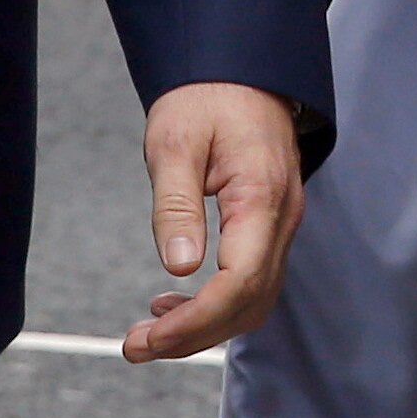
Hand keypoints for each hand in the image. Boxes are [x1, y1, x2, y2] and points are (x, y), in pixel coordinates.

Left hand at [124, 83, 303, 363]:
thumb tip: (178, 267)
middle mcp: (282, 218)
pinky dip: (215, 306)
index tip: (150, 337)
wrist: (241, 70)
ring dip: (204, 326)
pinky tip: (172, 302)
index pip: (240, 282)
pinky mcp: (270, 227)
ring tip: (148, 334)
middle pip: (249, 303)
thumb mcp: (174, 141)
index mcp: (261, 196)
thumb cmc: (206, 98)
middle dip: (193, 336)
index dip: (197, 320)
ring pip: (254, 300)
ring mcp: (281, 224)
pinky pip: (251, 282)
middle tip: (135, 347)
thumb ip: (176, 204)